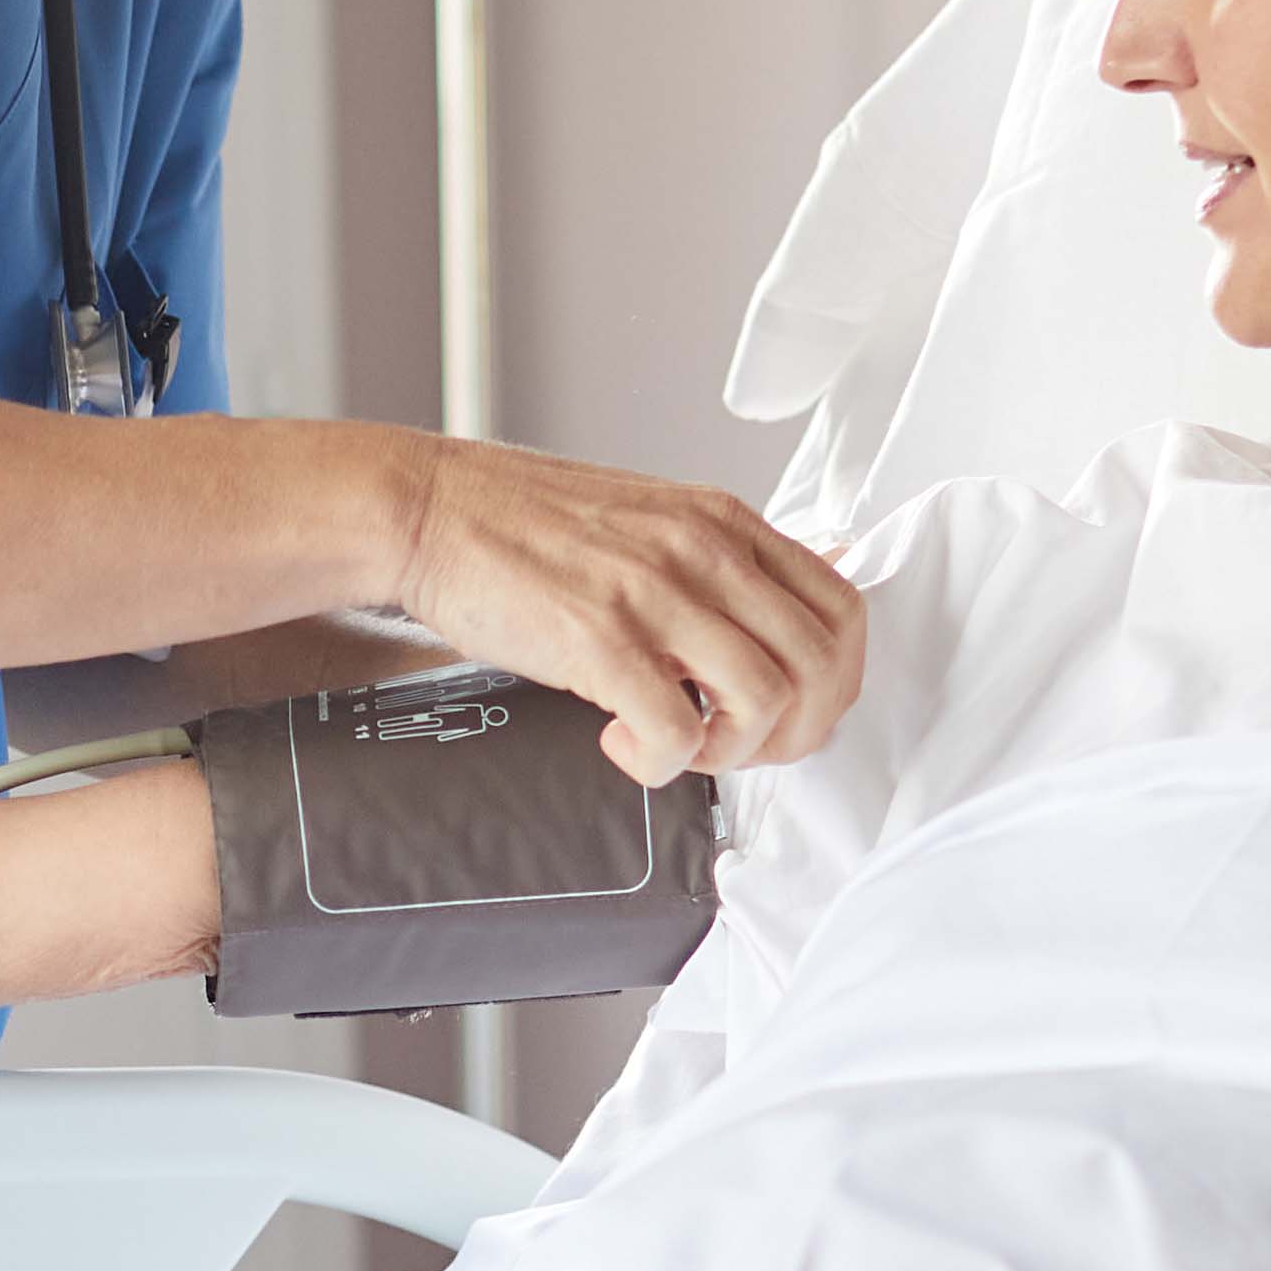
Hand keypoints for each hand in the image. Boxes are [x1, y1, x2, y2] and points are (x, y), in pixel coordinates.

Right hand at [387, 437, 867, 779]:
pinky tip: (619, 742)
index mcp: (722, 521)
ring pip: (766, 702)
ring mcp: (655, 592)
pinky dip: (660, 762)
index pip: (843, 607)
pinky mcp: (600, 639)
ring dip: (732, 751)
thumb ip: (717, 561)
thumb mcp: (648, 516)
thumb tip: (783, 609)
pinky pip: (677, 732)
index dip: (834, 680)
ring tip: (677, 746)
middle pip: (821, 664)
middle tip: (739, 747)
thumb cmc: (522, 522)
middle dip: (795, 732)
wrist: (428, 508)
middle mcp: (703, 549)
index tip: (793, 712)